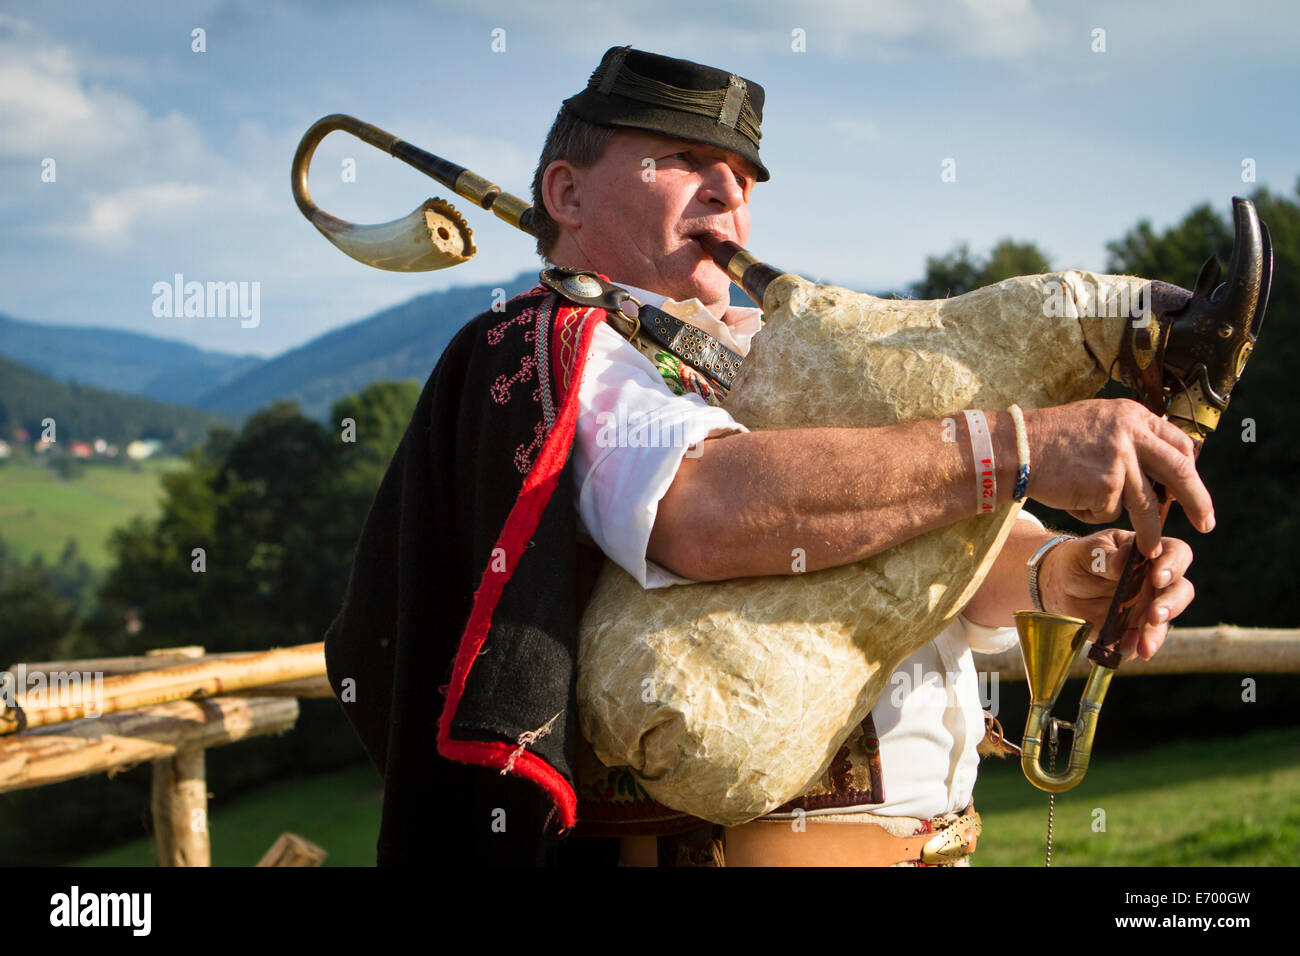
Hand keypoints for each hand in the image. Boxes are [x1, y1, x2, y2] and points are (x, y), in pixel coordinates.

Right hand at [1023, 399, 1212, 557]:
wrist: (1017, 448)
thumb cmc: (1049, 438)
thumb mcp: (1096, 423)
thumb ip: (1127, 436)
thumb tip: (1155, 461)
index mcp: (1133, 416)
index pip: (1179, 444)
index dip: (1188, 469)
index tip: (1192, 488)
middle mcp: (1132, 434)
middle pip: (1180, 472)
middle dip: (1198, 501)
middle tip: (1207, 523)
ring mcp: (1121, 461)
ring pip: (1147, 505)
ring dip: (1150, 532)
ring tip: (1149, 550)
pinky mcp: (1106, 485)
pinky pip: (1108, 512)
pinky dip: (1091, 513)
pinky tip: (1071, 498)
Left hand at [1037, 528, 1194, 662]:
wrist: (1061, 584)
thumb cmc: (1080, 559)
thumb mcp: (1089, 552)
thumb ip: (1108, 556)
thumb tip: (1127, 555)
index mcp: (1149, 554)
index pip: (1176, 553)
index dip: (1174, 564)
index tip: (1158, 577)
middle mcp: (1155, 581)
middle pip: (1180, 590)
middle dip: (1171, 604)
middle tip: (1154, 614)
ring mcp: (1147, 607)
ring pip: (1163, 622)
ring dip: (1155, 635)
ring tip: (1144, 647)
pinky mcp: (1133, 629)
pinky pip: (1138, 641)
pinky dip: (1131, 649)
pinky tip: (1122, 653)